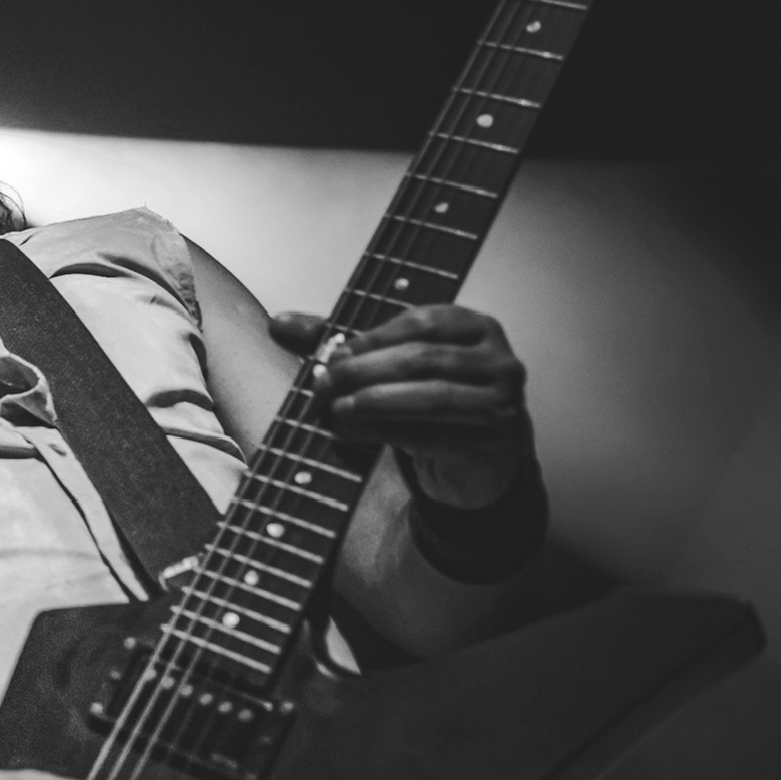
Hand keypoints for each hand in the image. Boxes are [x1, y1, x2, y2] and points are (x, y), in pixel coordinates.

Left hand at [272, 304, 530, 507]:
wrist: (477, 458)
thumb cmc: (430, 402)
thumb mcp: (392, 365)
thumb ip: (339, 341)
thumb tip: (279, 322)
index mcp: (475, 327)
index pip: (422, 321)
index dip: (372, 337)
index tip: (334, 354)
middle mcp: (497, 360)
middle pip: (422, 359)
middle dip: (364, 371)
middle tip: (324, 384)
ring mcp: (500, 402)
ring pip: (431, 397)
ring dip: (374, 402)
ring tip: (336, 408)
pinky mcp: (489, 442)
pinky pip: (433, 434)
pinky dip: (387, 432)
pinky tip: (356, 433)